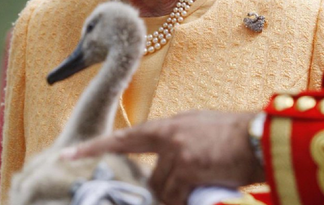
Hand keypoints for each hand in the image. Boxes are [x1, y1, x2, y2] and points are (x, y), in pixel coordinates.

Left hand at [61, 110, 264, 204]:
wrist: (254, 136)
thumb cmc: (227, 132)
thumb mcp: (194, 127)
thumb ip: (172, 141)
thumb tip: (161, 159)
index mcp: (167, 126)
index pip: (124, 139)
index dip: (95, 147)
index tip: (68, 154)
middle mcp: (167, 137)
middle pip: (149, 178)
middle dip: (155, 192)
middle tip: (169, 190)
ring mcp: (177, 153)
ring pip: (162, 190)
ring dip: (174, 198)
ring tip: (194, 186)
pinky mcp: (189, 168)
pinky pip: (176, 196)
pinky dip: (184, 201)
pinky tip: (199, 193)